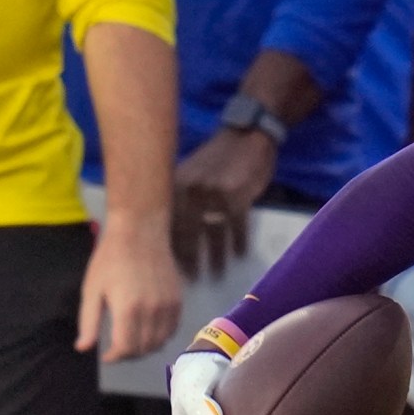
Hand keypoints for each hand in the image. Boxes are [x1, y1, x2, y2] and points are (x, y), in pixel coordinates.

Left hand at [77, 210, 182, 360]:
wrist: (140, 233)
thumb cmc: (110, 259)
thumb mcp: (92, 290)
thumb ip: (89, 322)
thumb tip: (84, 348)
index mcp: (128, 310)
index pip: (126, 348)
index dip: (114, 357)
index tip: (106, 356)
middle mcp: (152, 312)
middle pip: (144, 348)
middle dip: (128, 354)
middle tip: (117, 349)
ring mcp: (168, 307)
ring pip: (160, 342)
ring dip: (145, 348)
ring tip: (132, 342)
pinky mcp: (178, 301)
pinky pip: (172, 330)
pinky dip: (160, 337)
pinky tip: (148, 330)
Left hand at [173, 128, 278, 278]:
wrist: (246, 135)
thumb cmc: (218, 157)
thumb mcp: (192, 173)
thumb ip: (181, 196)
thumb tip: (172, 229)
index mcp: (176, 185)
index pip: (167, 223)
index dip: (168, 247)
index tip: (168, 268)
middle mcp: (191, 190)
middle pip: (187, 233)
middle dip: (189, 259)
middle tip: (192, 279)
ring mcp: (214, 194)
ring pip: (213, 233)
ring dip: (215, 256)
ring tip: (217, 273)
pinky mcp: (238, 196)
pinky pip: (237, 227)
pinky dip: (238, 242)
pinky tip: (240, 254)